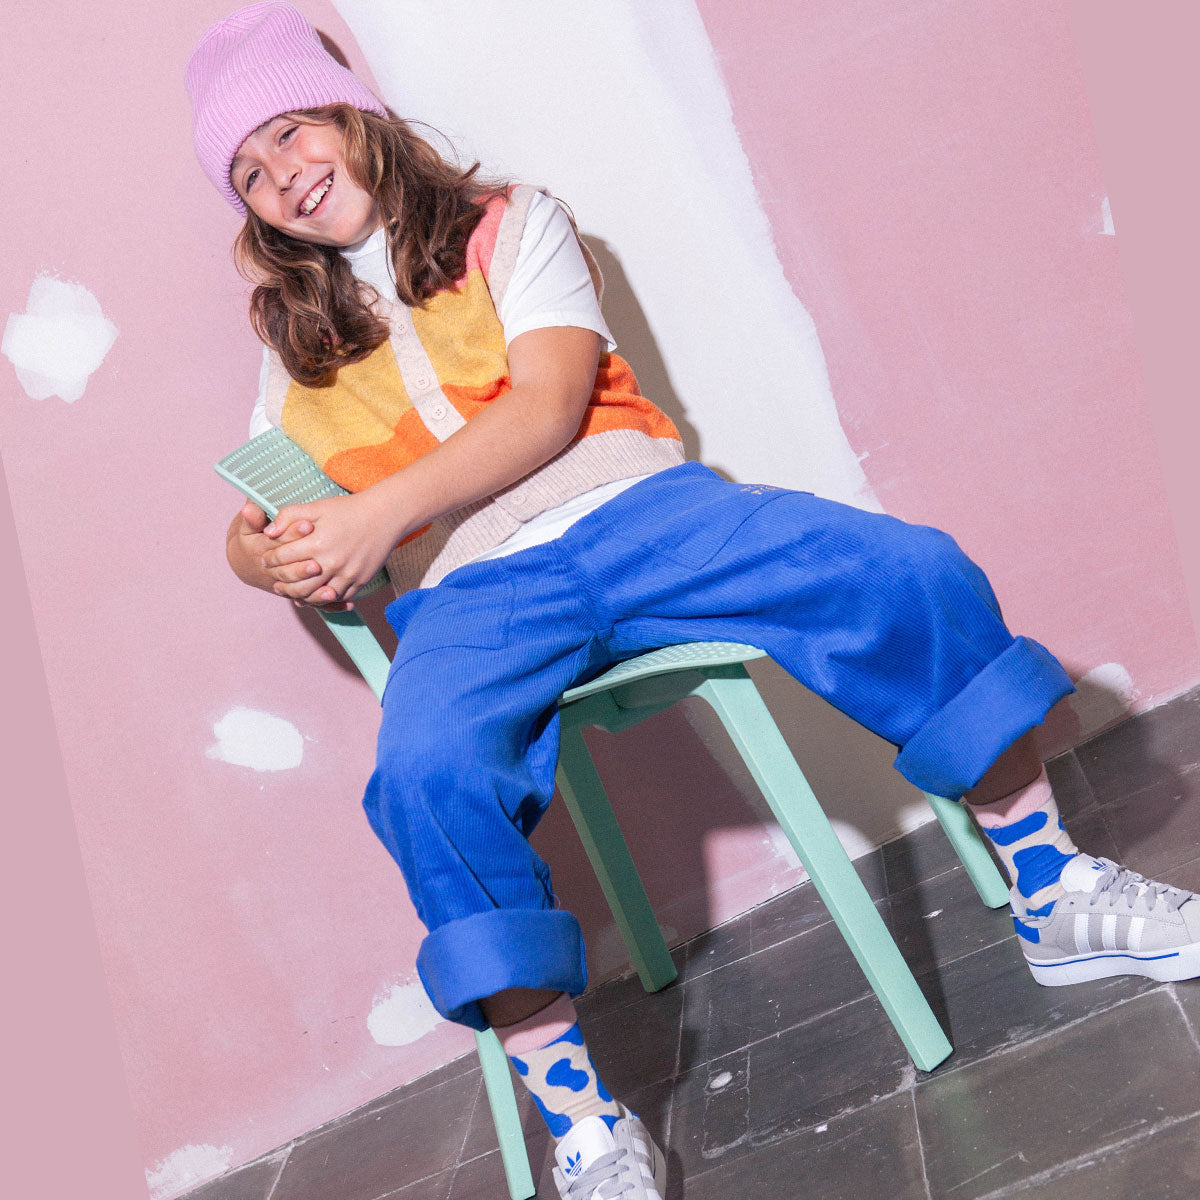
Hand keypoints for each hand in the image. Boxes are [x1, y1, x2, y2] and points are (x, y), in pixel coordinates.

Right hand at [227, 502, 331, 601]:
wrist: (246, 563)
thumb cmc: (251, 541)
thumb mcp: (247, 529)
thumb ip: (252, 518)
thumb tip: (248, 508)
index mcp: (263, 553)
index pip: (279, 544)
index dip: (293, 533)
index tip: (308, 525)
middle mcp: (275, 574)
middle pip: (291, 573)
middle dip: (304, 569)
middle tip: (318, 565)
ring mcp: (287, 586)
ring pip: (303, 593)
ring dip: (317, 593)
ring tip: (331, 591)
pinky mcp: (298, 594)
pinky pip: (315, 603)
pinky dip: (331, 605)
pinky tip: (348, 605)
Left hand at [262, 491, 398, 605]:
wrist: (385, 516)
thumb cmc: (348, 509)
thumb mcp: (316, 507)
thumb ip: (289, 516)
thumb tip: (268, 532)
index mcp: (317, 543)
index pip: (284, 558)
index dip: (270, 559)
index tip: (265, 559)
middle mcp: (331, 562)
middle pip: (297, 583)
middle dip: (281, 582)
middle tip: (275, 581)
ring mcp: (347, 574)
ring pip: (316, 595)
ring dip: (301, 595)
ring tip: (292, 592)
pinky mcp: (360, 581)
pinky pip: (338, 597)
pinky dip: (324, 598)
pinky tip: (317, 594)